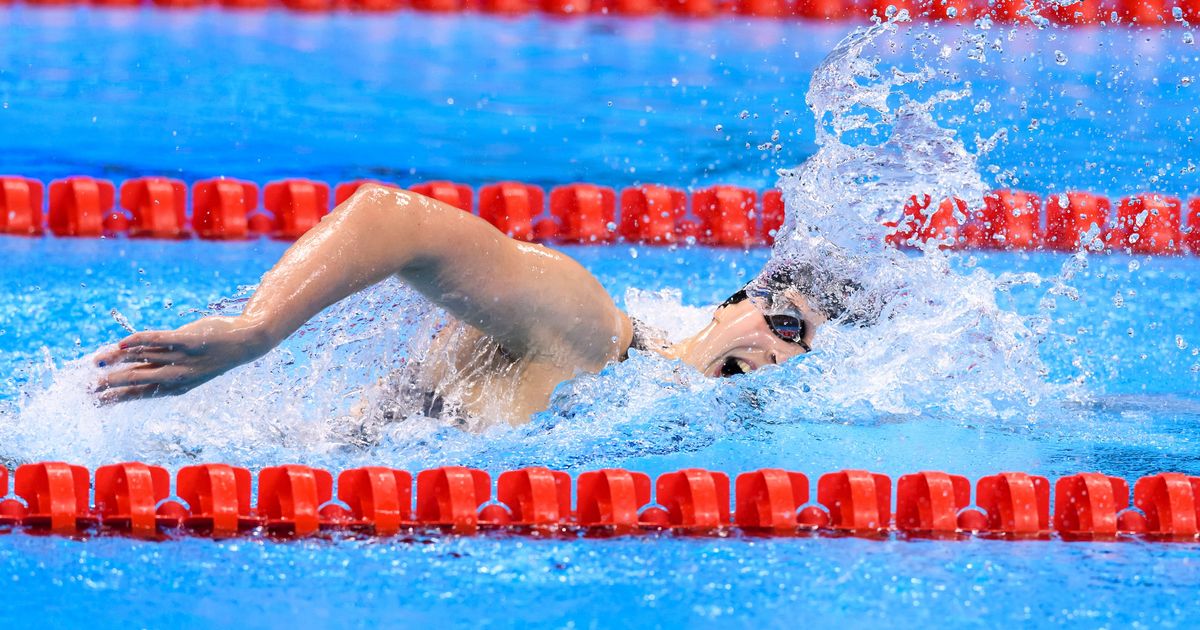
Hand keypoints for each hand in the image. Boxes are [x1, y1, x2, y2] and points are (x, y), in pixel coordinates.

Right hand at [92, 316, 272, 404]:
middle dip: (110, 385)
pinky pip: (160, 340)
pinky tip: (122, 343)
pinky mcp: (190, 341)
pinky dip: (140, 341)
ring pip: (144, 359)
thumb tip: (126, 360)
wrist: (246, 342)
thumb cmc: (211, 355)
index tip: (94, 401)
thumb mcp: (185, 367)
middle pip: (137, 381)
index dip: (115, 398)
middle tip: (87, 388)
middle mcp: (177, 376)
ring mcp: (184, 359)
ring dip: (118, 360)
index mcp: (175, 387)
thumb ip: (157, 365)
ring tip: (96, 360)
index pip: (139, 394)